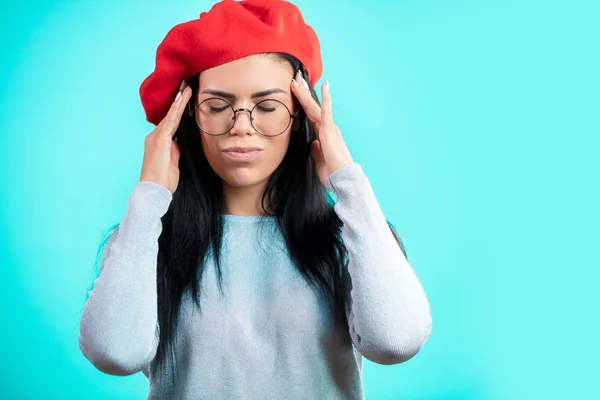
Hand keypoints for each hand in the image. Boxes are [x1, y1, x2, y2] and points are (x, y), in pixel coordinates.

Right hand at [139, 79, 191, 193]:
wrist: (153, 190)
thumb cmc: (163, 180)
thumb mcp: (173, 162)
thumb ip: (175, 150)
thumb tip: (179, 143)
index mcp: (159, 142)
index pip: (171, 123)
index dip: (178, 111)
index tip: (185, 99)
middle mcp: (155, 136)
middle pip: (170, 116)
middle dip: (179, 101)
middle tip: (186, 87)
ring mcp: (156, 137)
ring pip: (171, 115)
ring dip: (179, 102)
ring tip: (187, 89)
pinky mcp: (160, 140)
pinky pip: (170, 121)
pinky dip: (177, 109)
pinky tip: (182, 100)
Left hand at [291, 71, 352, 186]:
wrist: (341, 179)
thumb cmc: (332, 172)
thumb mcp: (319, 160)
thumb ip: (316, 151)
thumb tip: (313, 145)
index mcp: (323, 134)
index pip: (310, 115)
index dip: (303, 103)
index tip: (296, 91)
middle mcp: (326, 128)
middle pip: (311, 106)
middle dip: (303, 92)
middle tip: (295, 78)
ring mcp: (328, 128)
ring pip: (314, 106)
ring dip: (305, 92)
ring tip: (298, 79)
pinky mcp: (329, 130)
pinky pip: (326, 111)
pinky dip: (325, 98)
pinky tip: (325, 86)